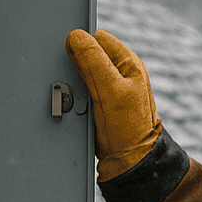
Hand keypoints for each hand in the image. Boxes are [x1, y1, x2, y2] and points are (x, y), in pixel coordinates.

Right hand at [65, 29, 162, 181]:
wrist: (128, 164)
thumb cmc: (129, 128)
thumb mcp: (111, 89)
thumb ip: (93, 61)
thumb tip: (75, 37)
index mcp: (127, 63)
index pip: (98, 38)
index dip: (82, 44)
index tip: (71, 57)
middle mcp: (118, 75)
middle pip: (86, 56)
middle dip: (75, 66)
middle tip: (76, 83)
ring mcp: (107, 90)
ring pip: (79, 75)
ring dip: (71, 84)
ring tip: (77, 99)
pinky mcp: (96, 106)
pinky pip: (77, 93)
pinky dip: (71, 98)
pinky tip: (73, 108)